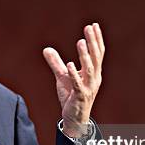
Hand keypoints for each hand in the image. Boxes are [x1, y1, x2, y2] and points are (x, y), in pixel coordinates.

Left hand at [43, 23, 104, 137]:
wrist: (74, 118)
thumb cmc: (70, 96)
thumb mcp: (62, 77)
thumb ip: (55, 63)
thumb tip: (46, 49)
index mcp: (94, 73)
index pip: (97, 53)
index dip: (96, 39)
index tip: (93, 25)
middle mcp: (94, 79)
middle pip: (96, 58)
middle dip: (93, 42)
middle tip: (88, 28)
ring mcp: (88, 88)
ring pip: (89, 70)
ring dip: (85, 56)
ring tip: (81, 42)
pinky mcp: (79, 96)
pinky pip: (78, 84)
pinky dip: (74, 74)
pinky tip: (69, 64)